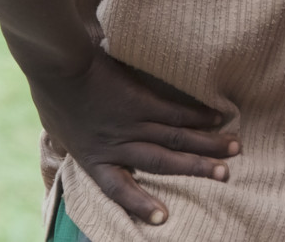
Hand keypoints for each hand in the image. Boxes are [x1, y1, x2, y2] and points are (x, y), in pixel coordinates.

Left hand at [25, 46, 240, 226]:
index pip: (118, 188)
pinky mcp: (140, 99)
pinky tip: (216, 117)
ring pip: (175, 138)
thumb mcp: (59, 127)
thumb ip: (77, 137)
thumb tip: (79, 138)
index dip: (139, 203)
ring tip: (233, 149)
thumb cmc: (51, 92)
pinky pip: (174, 111)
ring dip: (206, 145)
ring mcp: (131, 122)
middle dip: (196, 170)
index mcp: (93, 157)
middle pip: (163, 163)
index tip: (163, 218)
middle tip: (225, 176)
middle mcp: (117, 145)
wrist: (56, 67)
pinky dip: (197, 115)